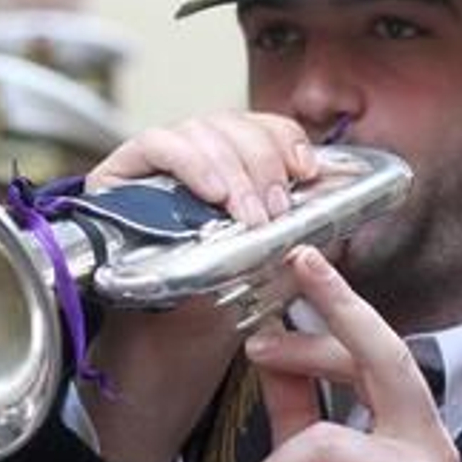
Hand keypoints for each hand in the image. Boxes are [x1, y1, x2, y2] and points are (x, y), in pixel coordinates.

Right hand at [76, 112, 319, 461]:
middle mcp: (198, 152)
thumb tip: (340, 217)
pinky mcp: (121, 170)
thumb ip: (302, 235)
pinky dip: (189, 163)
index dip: (286, 140)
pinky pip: (155, 143)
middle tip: (273, 209)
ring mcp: (159, 158)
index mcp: (237, 162)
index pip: (264, 126)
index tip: (305, 170)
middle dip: (262, 163)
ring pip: (201, 129)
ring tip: (246, 213)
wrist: (169, 337)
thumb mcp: (274, 264)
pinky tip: (212, 194)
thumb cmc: (220, 296)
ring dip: (232, 169)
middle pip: (234, 124)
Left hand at [233, 246, 460, 461]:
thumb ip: (296, 411)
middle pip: (383, 361)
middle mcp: (434, 448)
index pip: (381, 354)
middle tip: (292, 272)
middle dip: (336, 315)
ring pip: (325, 439)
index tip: (305, 261)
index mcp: (416, 432)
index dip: (343, 306)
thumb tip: (270, 344)